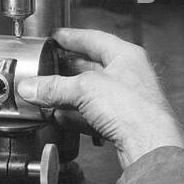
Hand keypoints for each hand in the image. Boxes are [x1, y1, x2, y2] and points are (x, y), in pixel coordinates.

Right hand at [16, 27, 183, 169]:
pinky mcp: (121, 124)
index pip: (95, 39)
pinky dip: (75, 116)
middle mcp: (128, 76)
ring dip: (68, 95)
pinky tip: (61, 118)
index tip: (57, 37)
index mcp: (126, 56)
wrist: (150, 146)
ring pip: (91, 94)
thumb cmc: (135, 110)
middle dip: (67, 69)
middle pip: (91, 67)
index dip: (73, 37)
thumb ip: (55, 86)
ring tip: (47, 94)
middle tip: (47, 67)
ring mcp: (126, 101)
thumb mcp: (86, 88)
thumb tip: (33, 86)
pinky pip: (93, 116)